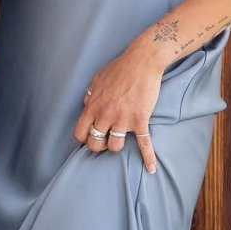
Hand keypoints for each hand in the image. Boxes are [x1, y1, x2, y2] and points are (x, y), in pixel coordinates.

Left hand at [72, 41, 163, 173]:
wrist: (142, 61)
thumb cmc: (119, 68)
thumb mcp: (96, 80)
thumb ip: (90, 96)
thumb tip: (86, 105)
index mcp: (92, 106)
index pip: (80, 133)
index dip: (83, 139)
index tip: (89, 138)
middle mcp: (105, 115)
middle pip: (96, 144)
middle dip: (99, 146)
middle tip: (105, 142)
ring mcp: (123, 119)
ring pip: (116, 146)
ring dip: (117, 146)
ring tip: (120, 140)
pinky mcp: (140, 120)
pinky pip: (144, 144)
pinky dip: (148, 157)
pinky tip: (150, 168)